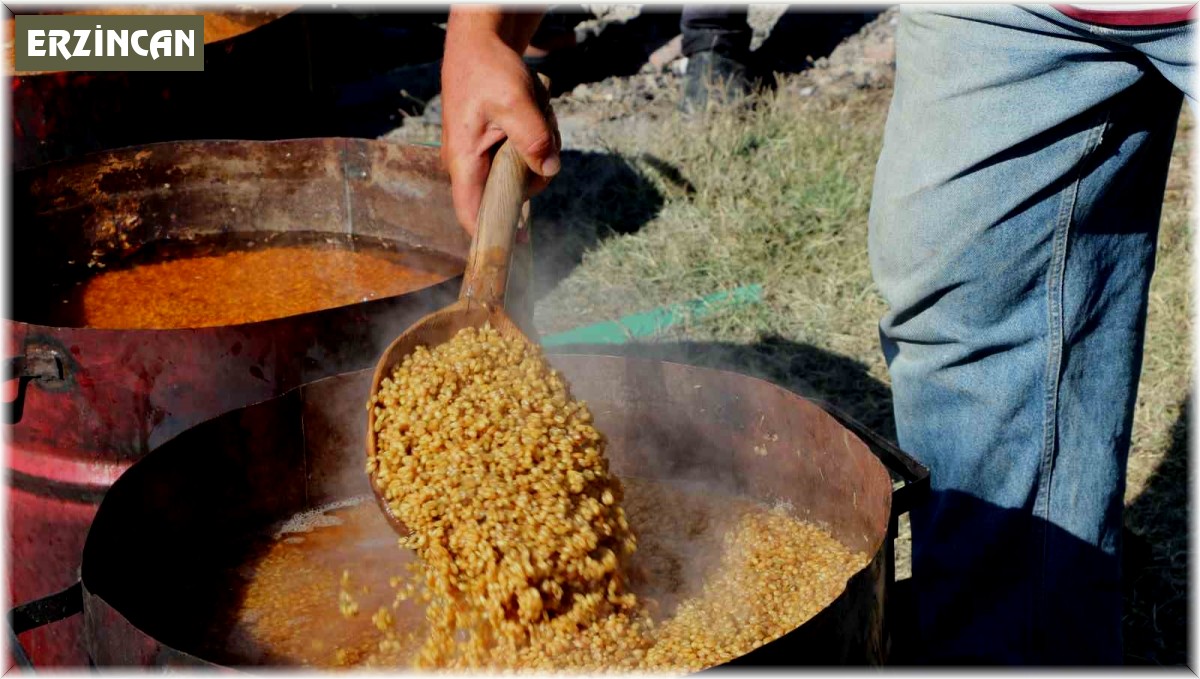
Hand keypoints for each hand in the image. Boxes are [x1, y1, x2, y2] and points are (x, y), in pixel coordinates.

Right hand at [441, 8, 560, 235]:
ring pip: (521, 177)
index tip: (519, 247)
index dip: (493, 237)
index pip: (471, 215)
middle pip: (509, 196)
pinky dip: (536, 143)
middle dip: (534, 174)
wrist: (479, 46)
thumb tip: (549, 170)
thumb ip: (532, 139)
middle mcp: (469, 166)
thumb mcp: (515, 102)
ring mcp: (482, 159)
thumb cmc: (488, 71)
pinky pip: (523, 161)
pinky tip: (534, 117)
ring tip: (536, 118)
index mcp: (464, 161)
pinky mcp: (494, 150)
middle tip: (542, 138)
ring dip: (539, 153)